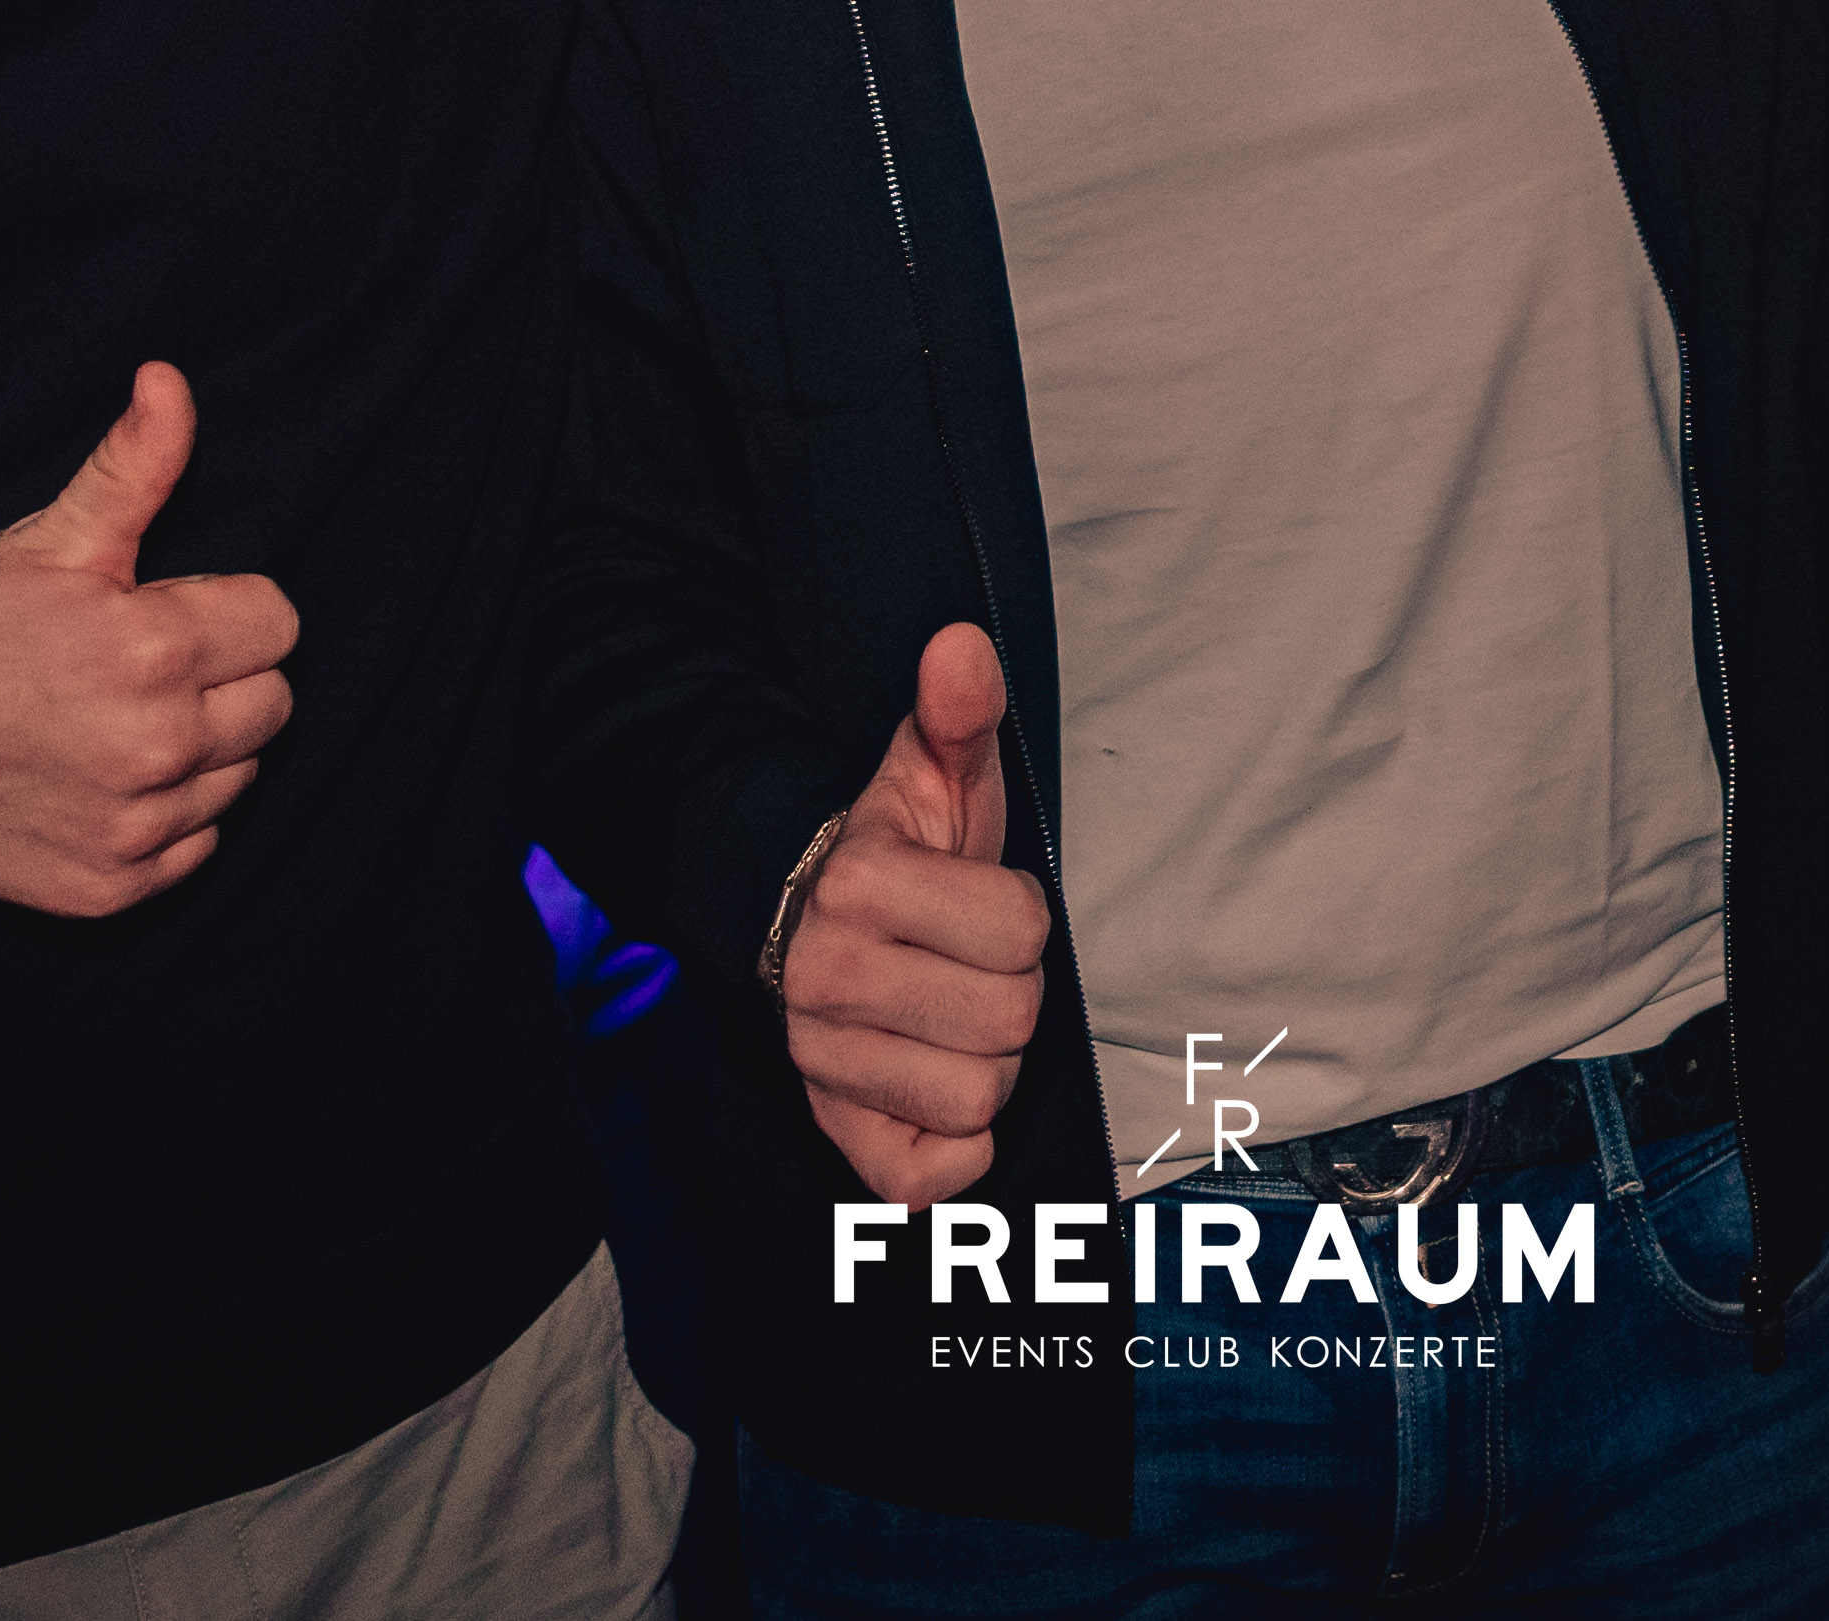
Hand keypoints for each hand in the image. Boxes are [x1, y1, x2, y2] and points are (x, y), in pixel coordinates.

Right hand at [0, 364, 299, 915]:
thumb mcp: (46, 540)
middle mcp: (156, 746)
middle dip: (221, 676)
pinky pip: (196, 845)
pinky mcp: (111, 886)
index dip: (225, 608)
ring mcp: (135, 825)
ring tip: (114, 720)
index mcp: (154, 650)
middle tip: (140, 665)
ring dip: (198, 749)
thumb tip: (170, 380)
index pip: (277, 622)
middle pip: (271, 702)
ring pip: (238, 775)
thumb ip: (132, 465)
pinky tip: (101, 780)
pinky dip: (163, 817)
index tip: (167, 610)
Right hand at [787, 621, 1051, 1206]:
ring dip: (985, 1067)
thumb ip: (958, 711)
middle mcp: (826, 980)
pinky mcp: (832, 1131)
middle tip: (966, 966)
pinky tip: (936, 1092)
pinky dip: (952, 1149)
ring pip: (976, 1100)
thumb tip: (963, 648)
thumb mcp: (935, 772)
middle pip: (1008, 1023)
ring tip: (948, 1019)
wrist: (803, 917)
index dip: (1022, 920)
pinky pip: (927, 1180)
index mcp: (861, 888)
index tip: (978, 904)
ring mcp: (822, 1063)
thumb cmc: (898, 850)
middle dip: (1008, 993)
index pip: (1024, 935)